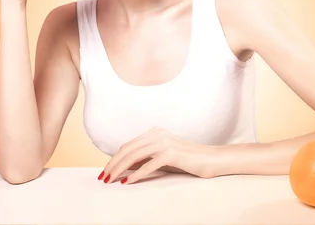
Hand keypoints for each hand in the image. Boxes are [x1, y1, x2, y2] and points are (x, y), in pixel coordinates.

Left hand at [99, 127, 214, 184]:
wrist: (211, 159)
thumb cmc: (188, 161)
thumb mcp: (163, 158)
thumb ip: (145, 159)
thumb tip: (124, 167)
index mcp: (155, 132)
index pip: (128, 145)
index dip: (115, 158)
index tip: (106, 171)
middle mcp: (158, 134)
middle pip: (128, 149)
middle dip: (112, 164)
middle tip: (103, 177)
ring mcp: (164, 142)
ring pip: (134, 156)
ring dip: (119, 169)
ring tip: (110, 180)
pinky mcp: (171, 153)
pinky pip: (148, 165)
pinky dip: (135, 174)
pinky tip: (127, 182)